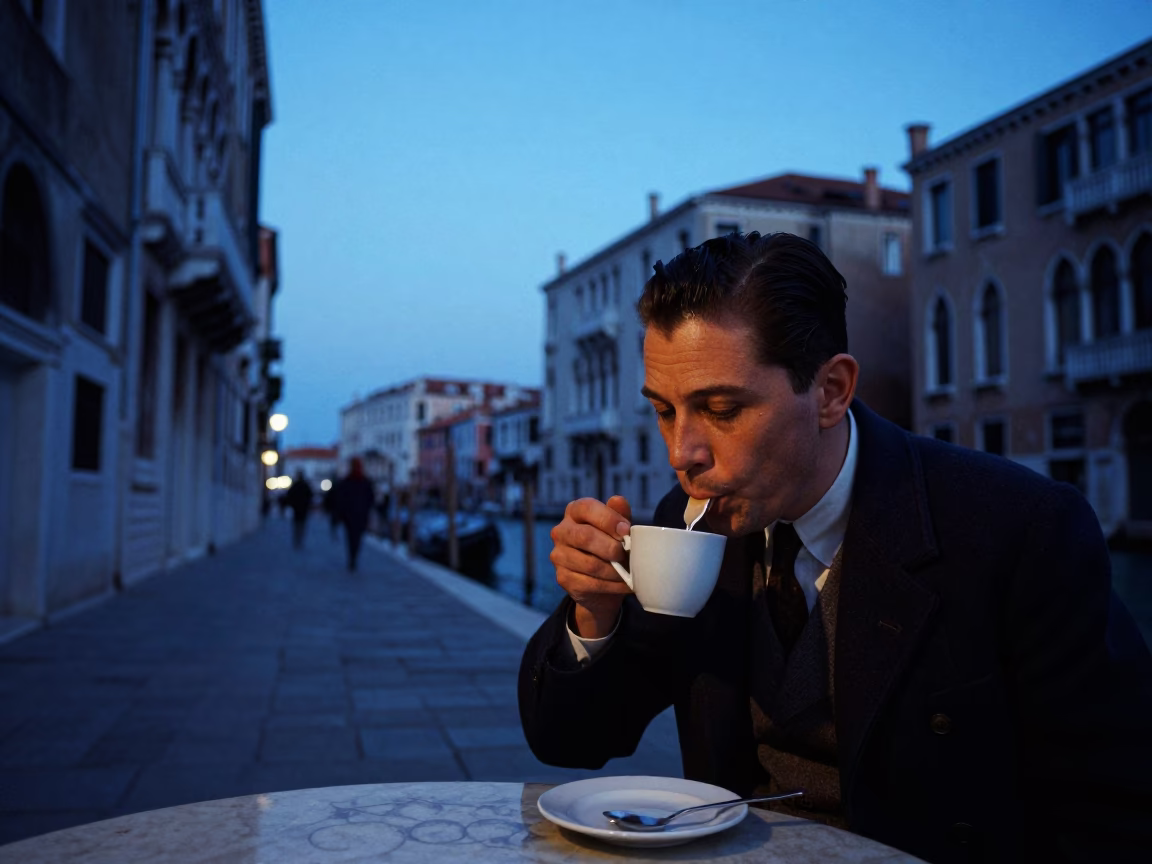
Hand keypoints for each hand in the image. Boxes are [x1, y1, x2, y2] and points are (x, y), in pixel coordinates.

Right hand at [550, 496, 632, 638]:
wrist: (602, 581)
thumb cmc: (610, 546)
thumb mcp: (618, 528)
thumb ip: (619, 514)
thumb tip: (618, 500)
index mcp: (575, 511)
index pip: (587, 508)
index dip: (608, 519)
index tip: (627, 530)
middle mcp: (561, 531)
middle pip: (585, 537)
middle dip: (611, 548)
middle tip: (626, 555)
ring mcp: (559, 555)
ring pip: (589, 564)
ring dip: (614, 571)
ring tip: (629, 573)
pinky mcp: (562, 578)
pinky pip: (589, 583)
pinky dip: (611, 586)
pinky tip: (623, 584)